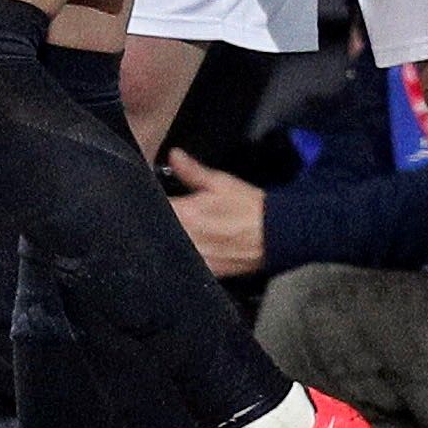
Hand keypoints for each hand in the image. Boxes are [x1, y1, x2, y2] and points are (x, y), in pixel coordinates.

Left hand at [162, 150, 267, 277]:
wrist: (275, 233)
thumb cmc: (248, 205)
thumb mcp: (220, 182)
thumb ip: (192, 170)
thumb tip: (173, 155)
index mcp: (185, 215)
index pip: (155, 207)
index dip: (152, 201)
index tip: (155, 196)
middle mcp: (186, 239)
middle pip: (158, 231)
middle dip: (160, 221)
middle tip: (172, 213)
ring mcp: (195, 258)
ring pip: (170, 249)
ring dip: (170, 240)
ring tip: (184, 230)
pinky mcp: (206, 272)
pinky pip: (186, 264)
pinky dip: (185, 256)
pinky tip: (193, 247)